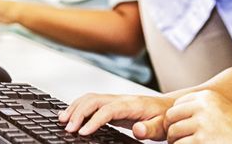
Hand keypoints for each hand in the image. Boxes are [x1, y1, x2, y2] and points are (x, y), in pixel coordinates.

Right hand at [59, 93, 173, 139]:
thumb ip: (149, 129)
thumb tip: (137, 130)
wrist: (169, 109)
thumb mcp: (161, 127)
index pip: (108, 110)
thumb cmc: (165, 118)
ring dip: (75, 108)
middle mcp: (121, 99)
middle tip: (67, 129)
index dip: (94, 120)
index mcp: (132, 105)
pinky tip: (70, 116)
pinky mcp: (112, 105)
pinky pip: (92, 103)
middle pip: (94, 100)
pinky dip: (78, 107)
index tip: (83, 132)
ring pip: (90, 98)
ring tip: (62, 121)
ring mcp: (115, 100)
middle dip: (78, 113)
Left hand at [164, 90, 231, 143]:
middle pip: (170, 119)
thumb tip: (170, 119)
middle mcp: (202, 107)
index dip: (175, 119)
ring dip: (179, 143)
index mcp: (207, 96)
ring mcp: (201, 125)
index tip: (181, 128)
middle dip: (173, 132)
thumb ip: (198, 109)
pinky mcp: (200, 142)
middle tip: (182, 141)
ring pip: (173, 135)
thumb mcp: (220, 110)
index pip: (176, 105)